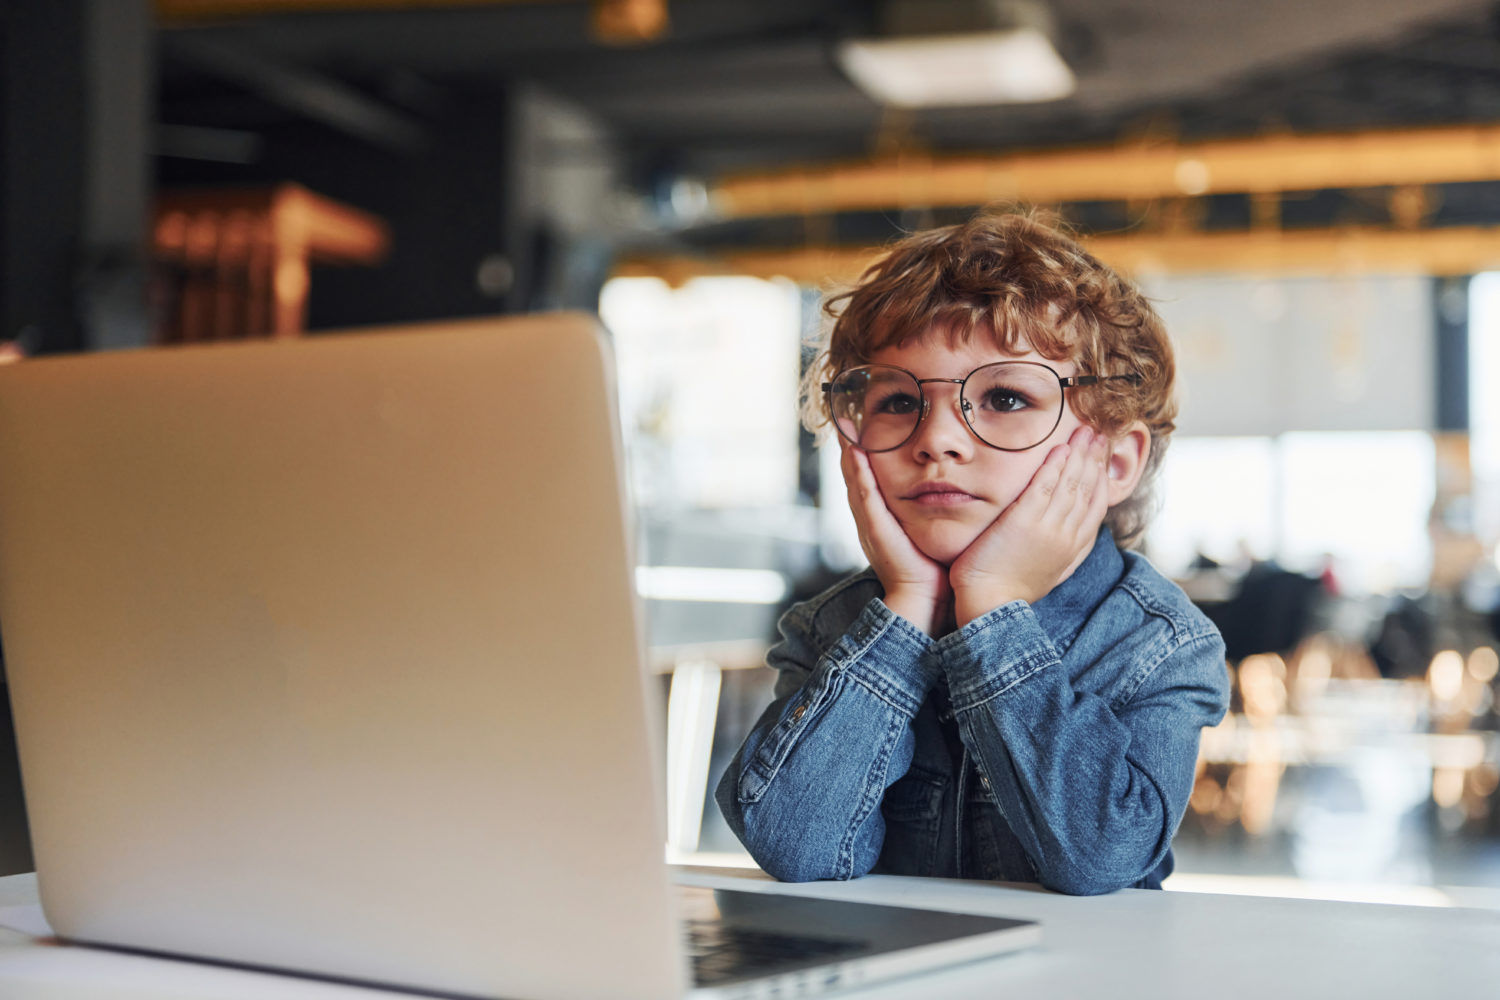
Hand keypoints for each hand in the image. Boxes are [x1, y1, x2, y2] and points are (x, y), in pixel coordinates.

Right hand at [840, 440, 952, 634]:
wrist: (923, 603)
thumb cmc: (933, 573)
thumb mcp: (931, 537)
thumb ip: (935, 516)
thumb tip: (956, 494)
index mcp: (883, 523)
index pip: (871, 484)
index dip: (864, 459)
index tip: (863, 433)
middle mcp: (871, 522)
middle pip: (856, 479)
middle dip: (850, 450)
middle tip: (845, 423)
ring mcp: (870, 525)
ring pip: (855, 483)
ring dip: (849, 455)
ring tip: (845, 430)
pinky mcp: (876, 530)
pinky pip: (865, 497)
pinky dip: (858, 474)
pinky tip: (855, 454)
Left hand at [949, 426, 1109, 625]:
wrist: (990, 606)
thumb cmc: (1011, 590)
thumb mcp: (1049, 572)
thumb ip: (1063, 551)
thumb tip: (1073, 537)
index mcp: (1073, 548)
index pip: (1096, 507)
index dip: (1101, 480)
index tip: (1102, 459)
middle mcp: (1067, 536)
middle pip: (1088, 489)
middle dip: (1095, 459)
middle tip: (1099, 434)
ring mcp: (1049, 528)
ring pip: (1072, 483)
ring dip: (1080, 454)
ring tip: (1085, 431)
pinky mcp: (1025, 521)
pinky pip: (1045, 486)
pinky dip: (1055, 465)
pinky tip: (1061, 447)